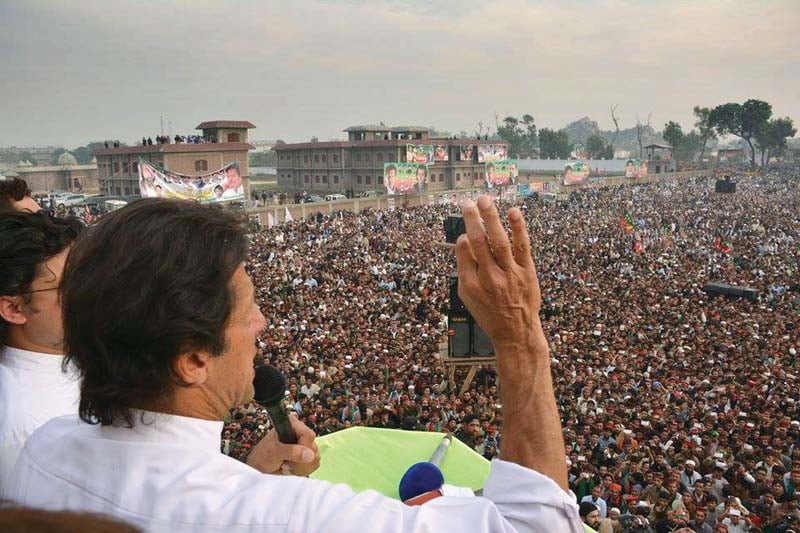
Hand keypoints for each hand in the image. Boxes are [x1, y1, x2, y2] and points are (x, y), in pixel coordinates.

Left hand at [246, 414, 320, 476]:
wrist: (259, 468)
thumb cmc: (262, 456)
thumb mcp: (275, 453)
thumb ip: (291, 452)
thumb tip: (309, 455)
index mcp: (292, 424)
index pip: (309, 435)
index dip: (303, 448)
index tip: (293, 456)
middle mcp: (300, 432)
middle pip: (314, 447)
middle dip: (300, 460)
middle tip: (286, 463)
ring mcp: (304, 444)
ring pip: (315, 457)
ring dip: (301, 467)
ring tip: (286, 465)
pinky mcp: (306, 454)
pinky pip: (314, 464)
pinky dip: (303, 470)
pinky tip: (291, 469)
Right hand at [455, 196, 545, 353]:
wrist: (516, 331)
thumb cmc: (490, 312)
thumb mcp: (468, 297)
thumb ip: (464, 269)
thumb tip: (464, 241)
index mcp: (471, 285)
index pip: (464, 254)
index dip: (462, 240)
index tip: (463, 233)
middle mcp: (490, 278)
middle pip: (479, 242)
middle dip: (472, 220)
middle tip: (467, 203)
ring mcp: (510, 274)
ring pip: (499, 240)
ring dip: (491, 218)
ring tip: (484, 200)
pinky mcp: (527, 271)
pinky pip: (522, 246)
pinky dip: (518, 228)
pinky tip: (512, 212)